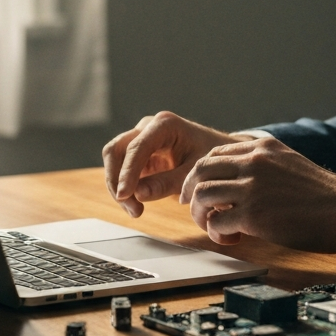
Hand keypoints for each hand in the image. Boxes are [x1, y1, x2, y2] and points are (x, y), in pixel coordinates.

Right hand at [103, 111, 246, 216]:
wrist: (220, 156)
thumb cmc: (211, 159)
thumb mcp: (194, 172)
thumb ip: (168, 183)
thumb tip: (139, 194)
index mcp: (164, 125)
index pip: (136, 147)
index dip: (127, 173)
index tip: (125, 195)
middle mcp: (148, 127)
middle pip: (116, 150)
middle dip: (117, 180)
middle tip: (132, 208)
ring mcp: (141, 139)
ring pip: (114, 159)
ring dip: (118, 186)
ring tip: (136, 211)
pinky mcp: (140, 154)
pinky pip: (122, 169)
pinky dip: (125, 187)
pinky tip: (136, 205)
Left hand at [179, 135, 335, 251]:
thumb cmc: (322, 195)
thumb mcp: (289, 163)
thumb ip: (263, 165)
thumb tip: (238, 178)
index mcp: (262, 147)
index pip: (215, 153)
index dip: (201, 173)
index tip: (199, 188)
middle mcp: (254, 161)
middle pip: (200, 169)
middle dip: (190, 191)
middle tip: (192, 207)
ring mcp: (252, 187)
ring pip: (202, 194)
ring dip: (201, 214)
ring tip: (215, 226)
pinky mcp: (253, 214)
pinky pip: (217, 221)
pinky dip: (217, 232)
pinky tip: (231, 237)